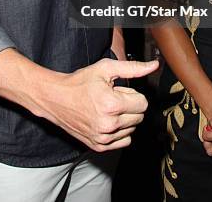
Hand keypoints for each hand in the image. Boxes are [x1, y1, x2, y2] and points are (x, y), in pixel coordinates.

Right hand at [37, 58, 158, 151]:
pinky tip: (107, 120)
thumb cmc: (80, 81)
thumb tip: (154, 65)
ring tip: (107, 108)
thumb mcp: (106, 69)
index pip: (143, 104)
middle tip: (112, 98)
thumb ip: (133, 68)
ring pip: (132, 129)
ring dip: (125, 118)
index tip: (119, 91)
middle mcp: (109, 125)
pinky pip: (124, 141)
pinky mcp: (99, 146)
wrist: (56, 98)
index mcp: (112, 105)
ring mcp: (104, 138)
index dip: (132, 94)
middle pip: (139, 117)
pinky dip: (120, 131)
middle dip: (130, 106)